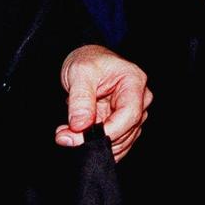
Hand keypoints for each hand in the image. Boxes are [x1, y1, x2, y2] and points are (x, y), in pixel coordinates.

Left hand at [55, 44, 151, 161]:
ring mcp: (132, 113)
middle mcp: (139, 99)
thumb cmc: (87, 60)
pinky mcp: (123, 124)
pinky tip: (78, 136)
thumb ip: (80, 99)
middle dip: (96, 139)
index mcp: (134, 82)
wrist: (85, 60)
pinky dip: (95, 144)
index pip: (130, 114)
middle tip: (65, 136)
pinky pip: (114, 143)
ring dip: (93, 143)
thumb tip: (81, 125)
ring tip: (67, 134)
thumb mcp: (79, 72)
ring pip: (120, 141)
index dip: (109, 130)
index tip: (83, 137)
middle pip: (126, 131)